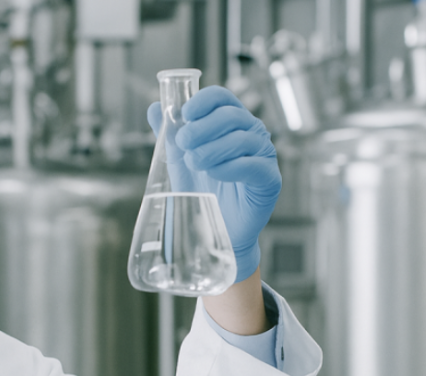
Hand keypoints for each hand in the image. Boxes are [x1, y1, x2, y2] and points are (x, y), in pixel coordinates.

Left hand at [148, 85, 280, 282]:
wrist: (215, 228)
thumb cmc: (201, 189)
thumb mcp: (180, 158)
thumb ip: (170, 133)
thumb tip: (155, 107)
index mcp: (231, 122)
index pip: (223, 97)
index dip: (204, 100)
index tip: (186, 114)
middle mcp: (252, 133)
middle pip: (232, 115)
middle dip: (203, 127)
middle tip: (184, 143)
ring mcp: (264, 155)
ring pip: (242, 139)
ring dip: (213, 148)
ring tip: (194, 163)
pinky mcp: (270, 180)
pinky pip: (253, 165)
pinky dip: (229, 167)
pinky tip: (213, 174)